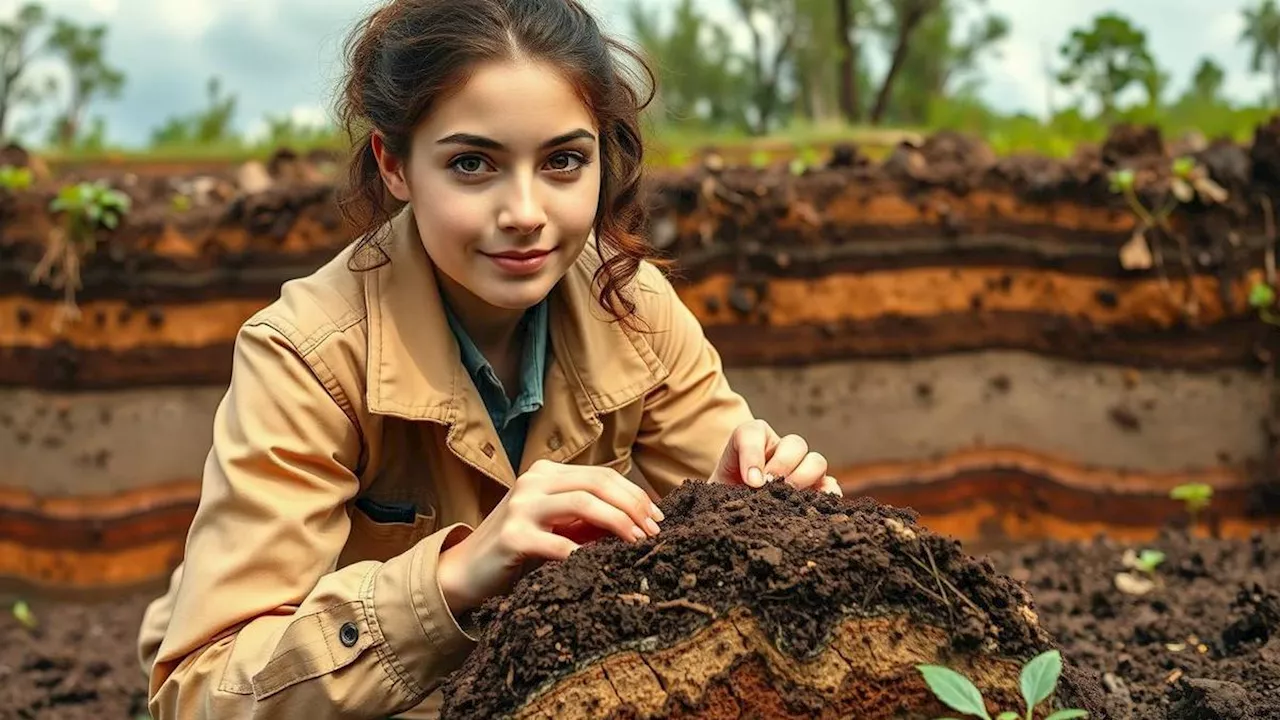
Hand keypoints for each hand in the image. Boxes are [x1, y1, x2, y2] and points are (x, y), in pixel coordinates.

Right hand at [436, 459, 663, 614]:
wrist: (467, 570)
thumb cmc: (520, 548)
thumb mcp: (558, 525)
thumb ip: (590, 517)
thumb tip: (641, 520)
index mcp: (546, 473)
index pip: (602, 475)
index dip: (635, 494)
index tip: (658, 517)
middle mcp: (533, 481)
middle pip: (597, 484)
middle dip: (633, 506)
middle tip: (654, 530)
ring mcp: (521, 506)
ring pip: (583, 503)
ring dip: (618, 522)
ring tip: (637, 542)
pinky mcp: (512, 536)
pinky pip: (558, 543)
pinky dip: (584, 553)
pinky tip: (600, 563)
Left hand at [711, 419, 840, 496]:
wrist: (731, 515)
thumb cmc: (722, 497)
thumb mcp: (715, 486)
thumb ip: (724, 479)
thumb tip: (755, 483)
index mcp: (752, 440)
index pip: (752, 433)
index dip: (753, 454)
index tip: (750, 481)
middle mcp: (780, 450)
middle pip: (795, 444)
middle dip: (783, 465)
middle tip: (770, 487)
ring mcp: (801, 468)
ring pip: (816, 461)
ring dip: (804, 477)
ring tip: (788, 497)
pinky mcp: (815, 489)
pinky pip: (831, 485)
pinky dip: (827, 494)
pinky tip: (812, 506)